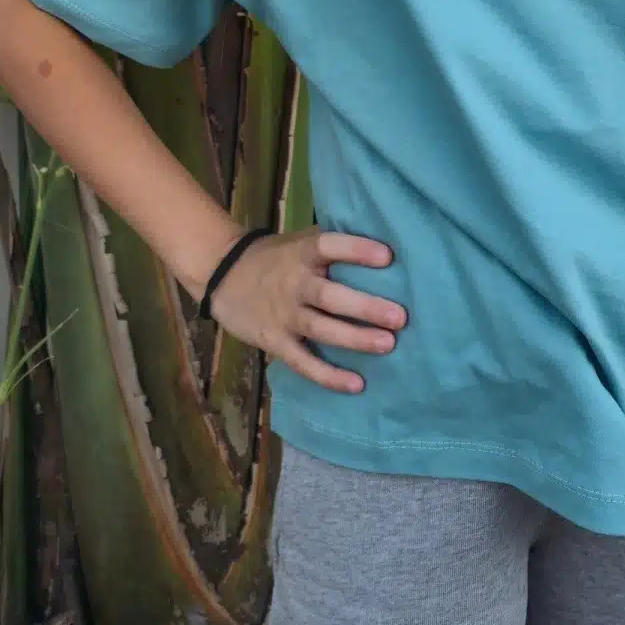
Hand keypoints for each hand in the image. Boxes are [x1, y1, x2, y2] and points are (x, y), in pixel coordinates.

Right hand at [209, 228, 406, 391]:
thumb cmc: (278, 257)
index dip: (357, 250)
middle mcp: (294, 283)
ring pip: (321, 329)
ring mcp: (284, 314)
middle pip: (331, 296)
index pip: (330, 246)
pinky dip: (328, 376)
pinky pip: (303, 362)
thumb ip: (333, 244)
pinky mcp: (275, 341)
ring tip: (388, 344)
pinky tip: (356, 384)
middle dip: (365, 307)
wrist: (224, 275)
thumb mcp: (300, 241)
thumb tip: (386, 241)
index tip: (388, 256)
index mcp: (303, 252)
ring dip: (355, 338)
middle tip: (400, 317)